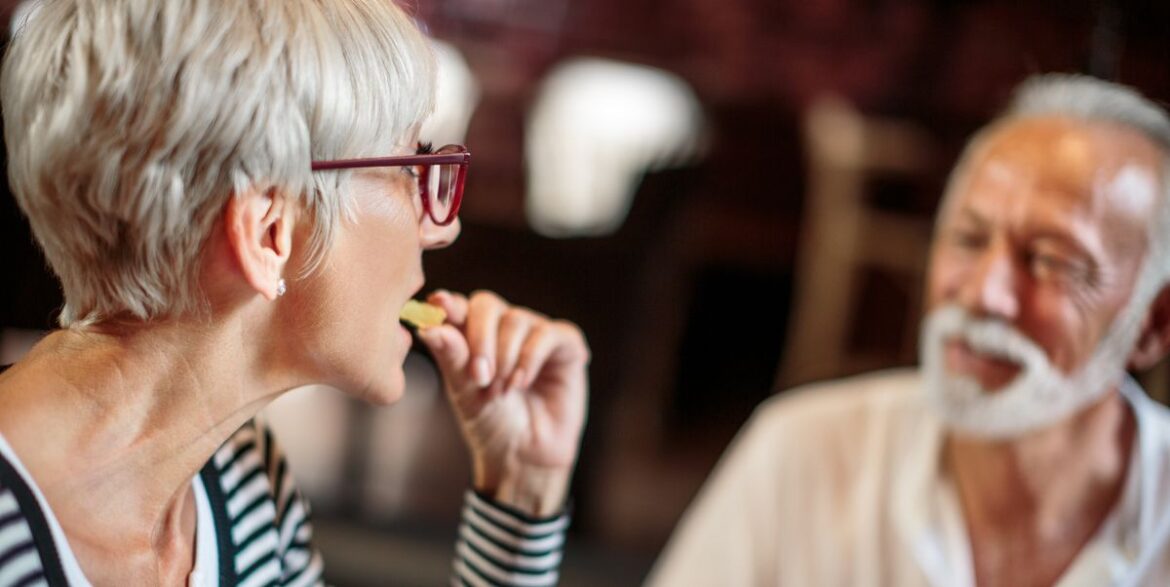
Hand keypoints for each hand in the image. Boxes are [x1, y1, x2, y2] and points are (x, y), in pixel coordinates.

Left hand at [416, 290, 589, 515]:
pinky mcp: (565, 344)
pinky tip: (522, 383)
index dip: (448, 304)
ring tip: (501, 392)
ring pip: (516, 320)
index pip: (458, 306)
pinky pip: (548, 334)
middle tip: (478, 375)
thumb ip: (450, 356)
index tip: (438, 305)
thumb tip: (429, 327)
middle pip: (487, 305)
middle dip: (480, 338)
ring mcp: (535, 333)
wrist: (523, 456)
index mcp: (472, 334)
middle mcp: (503, 327)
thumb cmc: (490, 422)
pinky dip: (530, 358)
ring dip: (505, 358)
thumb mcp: (463, 391)